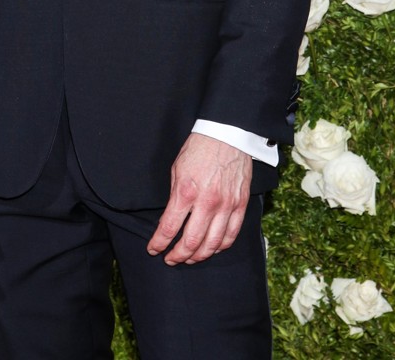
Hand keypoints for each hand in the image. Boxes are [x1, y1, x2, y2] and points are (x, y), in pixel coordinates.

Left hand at [147, 132, 251, 265]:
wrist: (227, 134)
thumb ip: (174, 197)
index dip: (159, 243)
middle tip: (171, 259)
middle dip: (178, 255)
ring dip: (199, 256)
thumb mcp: (177, 169)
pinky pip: (231, 235)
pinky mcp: (240, 205)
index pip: (169, 228)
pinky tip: (211, 248)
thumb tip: (170, 220)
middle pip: (191, 242)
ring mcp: (226, 205)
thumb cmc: (198, 149)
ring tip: (190, 258)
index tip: (153, 249)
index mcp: (186, 192)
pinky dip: (220, 246)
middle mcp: (207, 202)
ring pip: (212, 244)